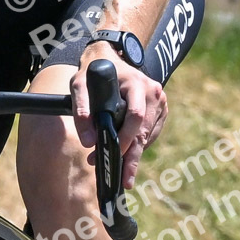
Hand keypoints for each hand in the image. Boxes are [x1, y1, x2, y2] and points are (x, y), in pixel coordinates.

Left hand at [69, 50, 167, 189]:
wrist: (110, 59)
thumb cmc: (93, 73)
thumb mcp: (79, 85)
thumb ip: (81, 111)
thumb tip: (89, 142)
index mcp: (137, 84)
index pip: (136, 116)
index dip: (126, 138)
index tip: (116, 156)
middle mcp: (153, 92)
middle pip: (144, 131)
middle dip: (133, 157)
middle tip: (125, 180)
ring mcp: (160, 101)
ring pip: (148, 136)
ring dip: (133, 155)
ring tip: (118, 170)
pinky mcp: (160, 110)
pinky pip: (151, 134)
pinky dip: (139, 146)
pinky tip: (126, 155)